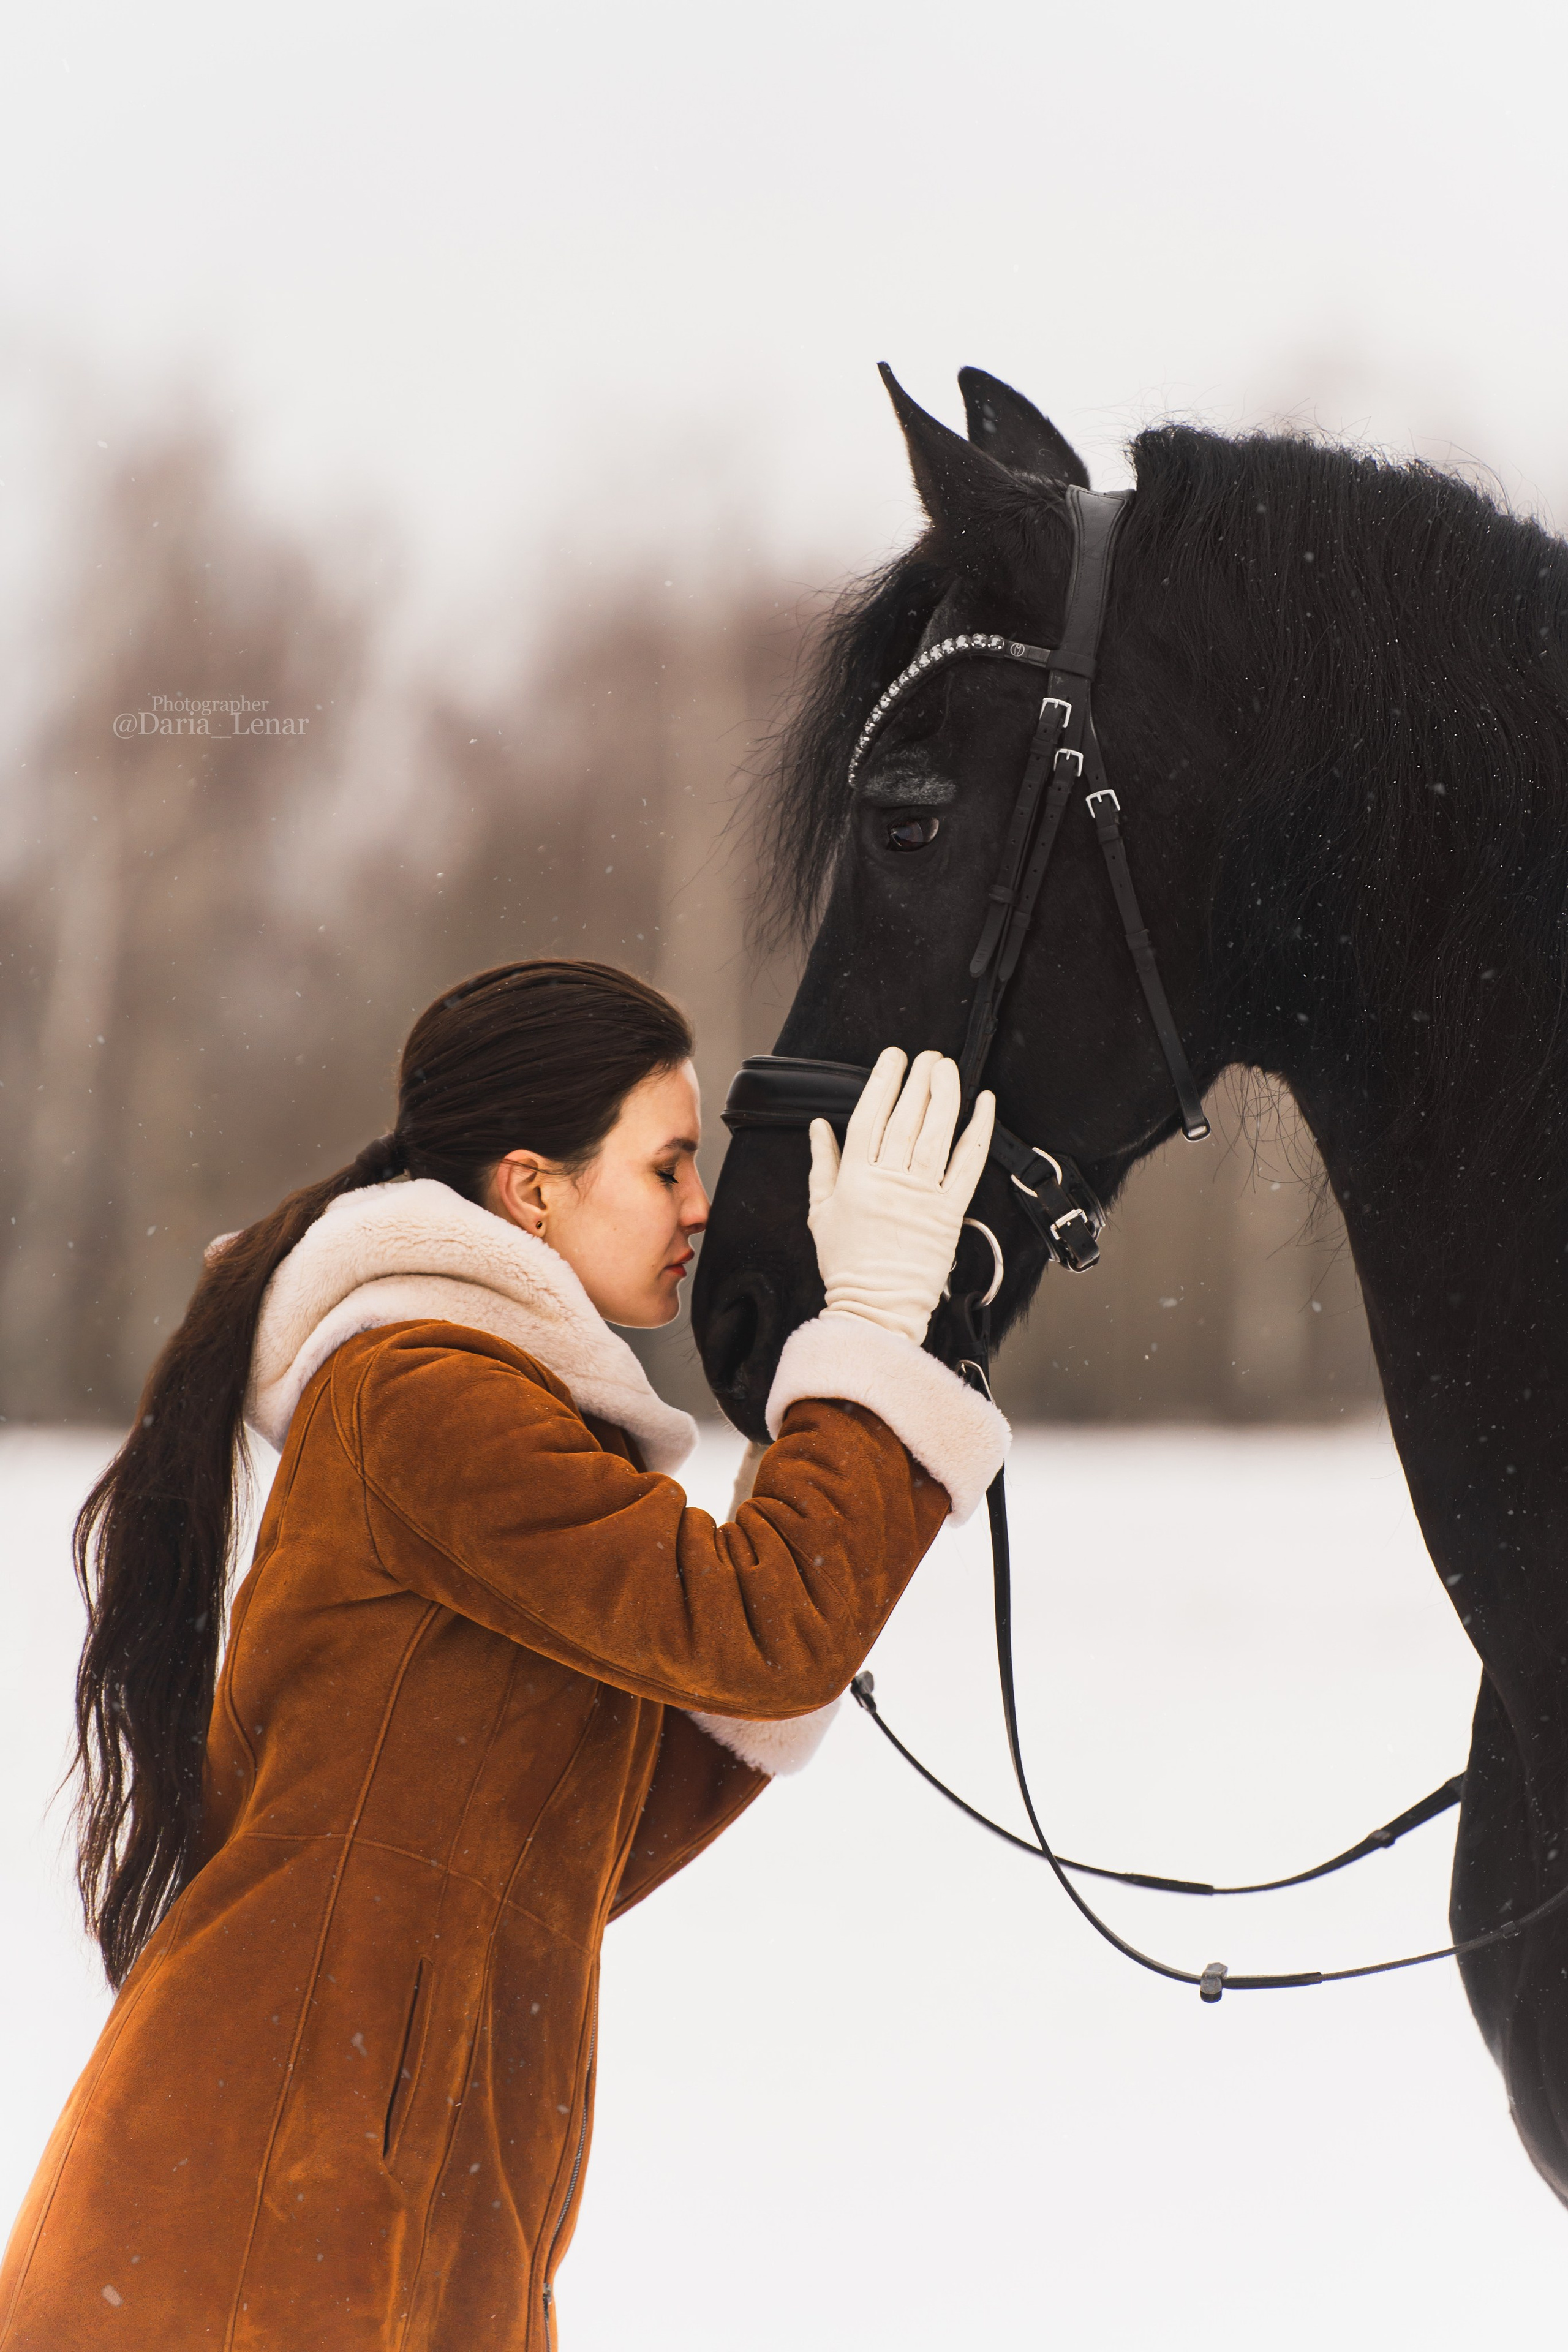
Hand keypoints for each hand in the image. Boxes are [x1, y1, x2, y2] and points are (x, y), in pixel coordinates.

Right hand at [806, 1048, 994, 1346]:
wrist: (876, 1308)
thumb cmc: (846, 1264)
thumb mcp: (821, 1211)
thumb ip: (822, 1164)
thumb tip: (818, 1127)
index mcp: (856, 1179)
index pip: (870, 1118)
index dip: (883, 1083)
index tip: (893, 1058)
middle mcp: (890, 1182)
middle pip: (907, 1119)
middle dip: (918, 1081)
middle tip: (928, 1056)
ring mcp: (922, 1197)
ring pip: (937, 1134)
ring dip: (946, 1095)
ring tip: (949, 1068)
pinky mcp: (950, 1213)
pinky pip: (969, 1165)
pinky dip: (979, 1132)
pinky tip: (985, 1104)